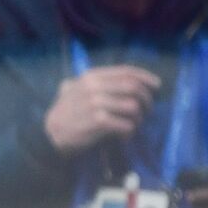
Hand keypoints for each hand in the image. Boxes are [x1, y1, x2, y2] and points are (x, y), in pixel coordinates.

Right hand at [44, 66, 161, 154]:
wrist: (50, 134)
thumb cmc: (63, 113)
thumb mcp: (71, 89)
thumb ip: (89, 81)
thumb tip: (111, 79)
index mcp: (92, 77)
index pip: (126, 72)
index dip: (145, 77)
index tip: (156, 85)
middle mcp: (96, 87)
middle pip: (134, 88)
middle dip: (146, 99)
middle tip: (148, 109)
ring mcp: (97, 104)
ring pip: (133, 107)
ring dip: (139, 118)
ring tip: (136, 124)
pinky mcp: (99, 122)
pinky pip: (125, 124)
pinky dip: (130, 131)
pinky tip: (126, 135)